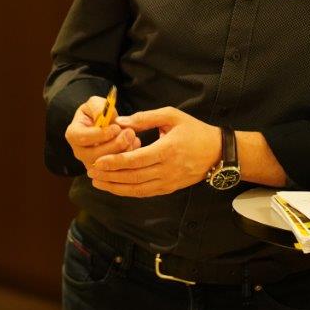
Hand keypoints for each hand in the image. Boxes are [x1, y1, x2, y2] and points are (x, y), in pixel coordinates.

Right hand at [64, 95, 139, 170]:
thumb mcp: (95, 103)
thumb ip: (99, 108)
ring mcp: (91, 164)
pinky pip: (116, 169)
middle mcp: (79, 152)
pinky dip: (128, 158)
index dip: (100, 134)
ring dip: (123, 151)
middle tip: (129, 132)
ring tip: (133, 137)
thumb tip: (105, 120)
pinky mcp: (104, 171)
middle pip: (95, 155)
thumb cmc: (98, 112)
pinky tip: (134, 144)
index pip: (82, 138)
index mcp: (73, 134)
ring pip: (107, 165)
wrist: (103, 124)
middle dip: (115, 144)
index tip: (116, 127)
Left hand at [87, 107, 219, 196]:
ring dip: (116, 187)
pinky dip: (129, 192)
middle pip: (133, 177)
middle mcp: (167, 169)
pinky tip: (116, 188)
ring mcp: (169, 182)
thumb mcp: (171, 116)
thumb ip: (144, 118)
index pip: (136, 160)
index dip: (115, 162)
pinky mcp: (170, 188)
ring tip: (98, 182)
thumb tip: (120, 122)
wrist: (218, 152)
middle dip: (110, 176)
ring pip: (137, 189)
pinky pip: (146, 193)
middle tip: (91, 172)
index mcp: (167, 150)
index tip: (98, 161)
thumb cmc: (194, 130)